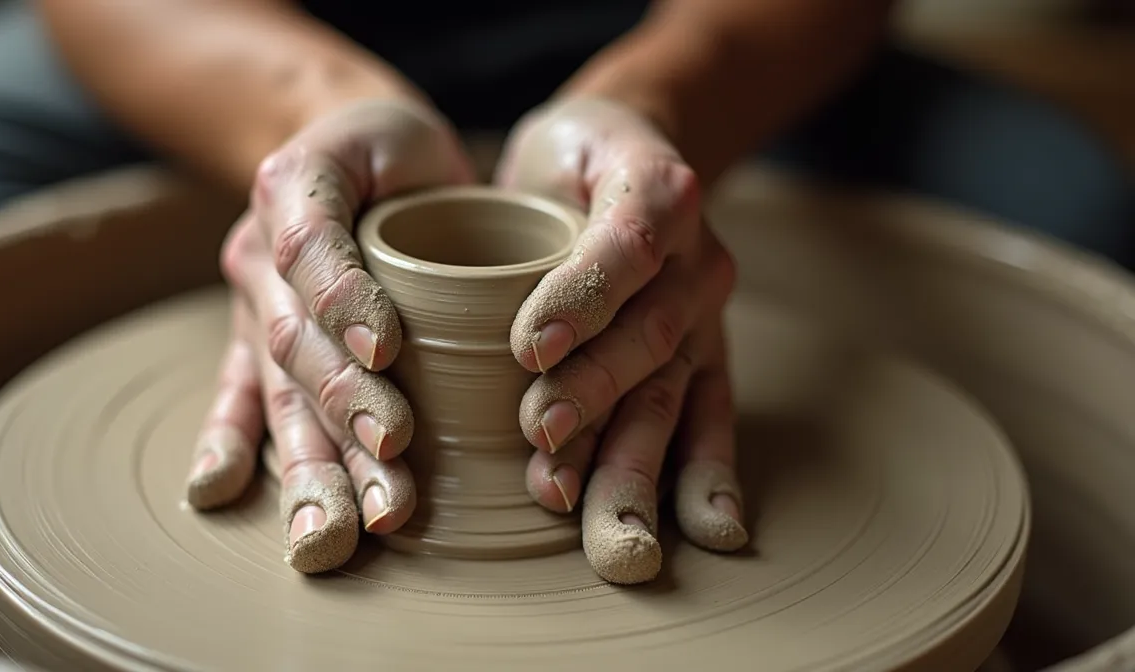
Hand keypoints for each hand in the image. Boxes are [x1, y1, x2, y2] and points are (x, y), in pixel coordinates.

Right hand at [184, 98, 474, 572]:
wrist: (341, 146)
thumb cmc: (397, 153)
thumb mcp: (414, 142)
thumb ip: (435, 191)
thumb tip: (484, 284)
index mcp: (295, 187)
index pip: (312, 247)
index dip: (343, 298)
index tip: (386, 351)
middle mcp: (259, 251)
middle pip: (295, 340)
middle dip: (342, 409)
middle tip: (388, 466)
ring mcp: (251, 306)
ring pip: (278, 390)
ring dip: (311, 463)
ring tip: (337, 532)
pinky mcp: (250, 347)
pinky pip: (235, 398)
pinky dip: (226, 445)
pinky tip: (217, 493)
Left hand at [495, 97, 746, 583]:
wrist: (637, 154)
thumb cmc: (570, 161)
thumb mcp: (541, 154)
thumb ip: (515, 212)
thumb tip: (461, 309)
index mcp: (656, 189)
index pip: (623, 246)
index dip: (581, 298)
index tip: (528, 348)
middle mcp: (696, 256)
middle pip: (649, 335)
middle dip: (595, 396)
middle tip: (542, 440)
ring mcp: (707, 314)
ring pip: (671, 390)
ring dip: (635, 460)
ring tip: (604, 526)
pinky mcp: (708, 358)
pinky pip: (712, 419)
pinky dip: (708, 476)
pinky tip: (707, 529)